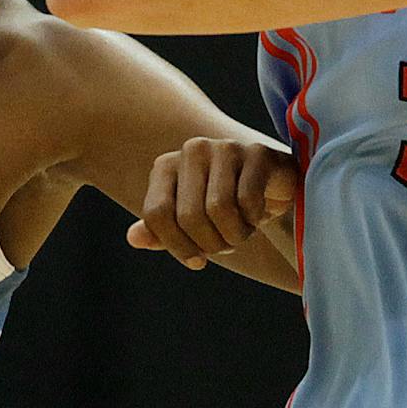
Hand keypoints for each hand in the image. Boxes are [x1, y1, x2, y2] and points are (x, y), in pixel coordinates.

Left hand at [127, 137, 298, 269]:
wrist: (273, 191)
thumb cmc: (226, 209)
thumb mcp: (189, 224)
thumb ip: (160, 230)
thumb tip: (133, 238)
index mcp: (166, 165)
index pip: (156, 214)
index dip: (177, 247)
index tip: (197, 260)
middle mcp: (191, 150)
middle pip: (188, 216)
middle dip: (211, 243)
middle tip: (227, 244)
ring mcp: (225, 147)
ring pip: (219, 209)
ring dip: (234, 235)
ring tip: (242, 231)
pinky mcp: (257, 152)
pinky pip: (248, 200)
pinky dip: (254, 219)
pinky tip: (259, 214)